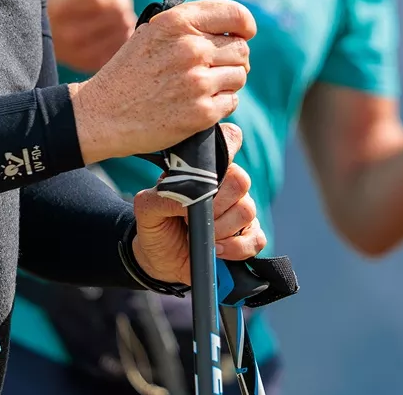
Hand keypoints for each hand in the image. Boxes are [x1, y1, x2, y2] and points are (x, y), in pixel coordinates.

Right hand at [48, 0, 135, 71]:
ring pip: (124, 27)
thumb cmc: (60, 5)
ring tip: (115, 12)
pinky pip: (123, 44)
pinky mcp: (94, 64)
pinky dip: (124, 32)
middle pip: (116, 10)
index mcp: (60, 10)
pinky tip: (115, 28)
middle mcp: (70, 34)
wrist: (49, 41)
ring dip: (125, 15)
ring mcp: (83, 52)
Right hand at [70, 0, 254, 164]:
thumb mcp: (152, 32)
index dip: (245, 25)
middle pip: (241, 49)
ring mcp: (197, 82)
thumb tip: (231, 26)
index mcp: (178, 22)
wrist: (102, 113)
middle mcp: (190, 49)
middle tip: (215, 67)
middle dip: (233, 58)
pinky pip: (232, 101)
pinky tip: (200, 103)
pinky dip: (221, 103)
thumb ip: (188, 24)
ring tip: (203, 86)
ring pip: (240, 75)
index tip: (245, 32)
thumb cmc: (129, 71)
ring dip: (228, 81)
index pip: (235, 15)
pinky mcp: (201, 113)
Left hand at [131, 123, 266, 284]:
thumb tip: (187, 197)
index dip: (229, 149)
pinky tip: (216, 249)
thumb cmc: (156, 226)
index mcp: (205, 169)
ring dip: (221, 229)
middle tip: (190, 218)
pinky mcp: (247, 236)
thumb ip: (161, 195)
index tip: (211, 174)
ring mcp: (240, 210)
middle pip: (241, 181)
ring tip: (200, 236)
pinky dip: (236, 248)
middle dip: (215, 206)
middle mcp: (227, 185)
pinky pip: (256, 238)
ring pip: (247, 210)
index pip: (231, 141)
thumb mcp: (146, 208)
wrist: (160, 261)